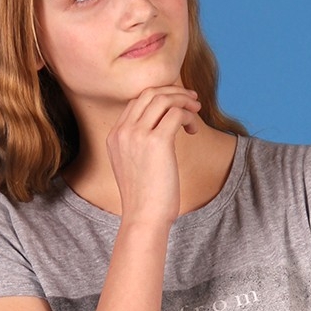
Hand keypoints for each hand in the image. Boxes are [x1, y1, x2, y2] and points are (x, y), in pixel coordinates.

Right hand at [106, 85, 201, 223]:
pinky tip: (193, 130)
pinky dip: (188, 116)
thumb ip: (139, 144)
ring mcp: (137, 135)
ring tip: (196, 111)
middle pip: (149, 93)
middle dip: (174, 92)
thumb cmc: (145, 198)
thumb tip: (164, 127)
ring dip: (184, 101)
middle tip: (192, 100)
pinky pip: (176, 114)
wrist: (144, 218)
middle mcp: (123, 132)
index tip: (177, 103)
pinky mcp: (157, 142)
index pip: (137, 101)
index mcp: (114, 136)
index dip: (160, 96)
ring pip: (164, 99)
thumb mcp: (133, 165)